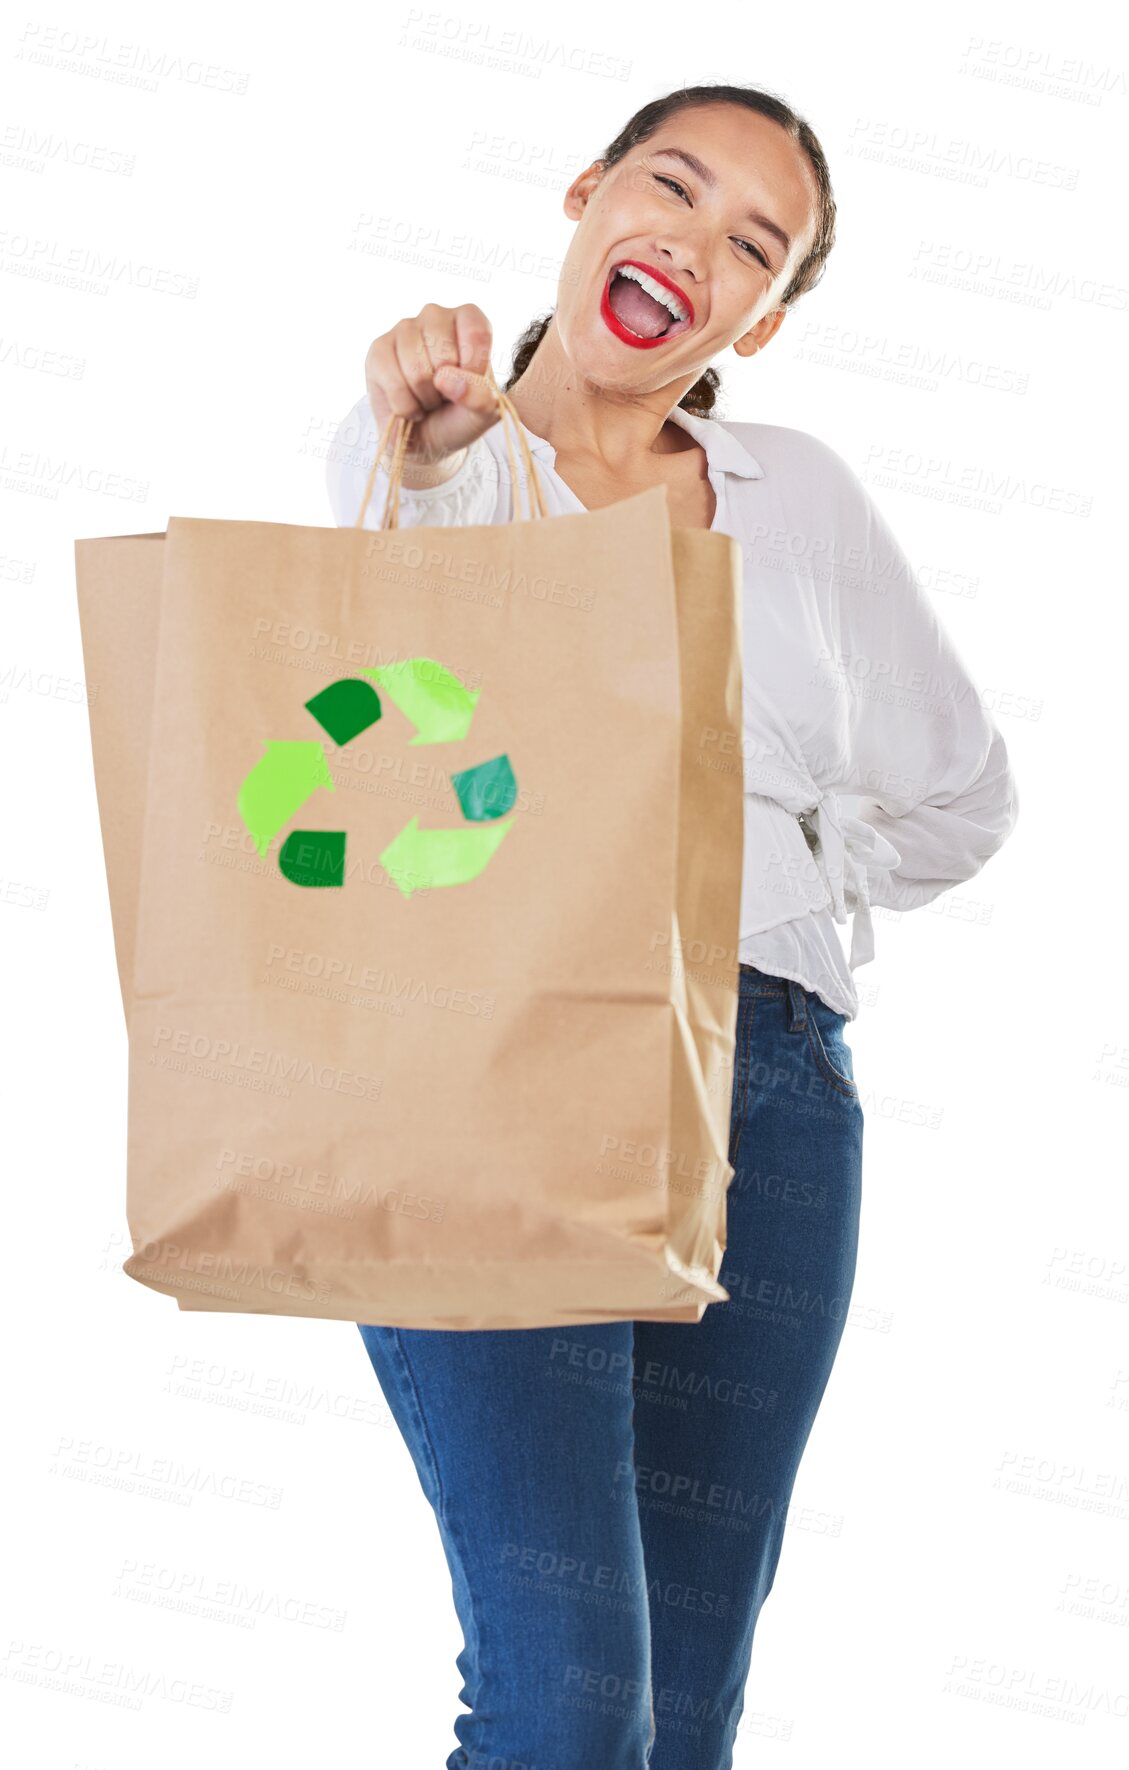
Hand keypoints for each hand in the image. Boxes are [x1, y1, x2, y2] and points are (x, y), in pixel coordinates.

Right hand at [364, 303, 500, 468]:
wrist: (425, 436)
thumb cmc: (458, 414)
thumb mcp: (484, 413)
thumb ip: (480, 397)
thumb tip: (444, 378)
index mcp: (468, 319)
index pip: (477, 333)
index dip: (474, 369)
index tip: (470, 383)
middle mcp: (435, 315)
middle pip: (444, 356)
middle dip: (446, 389)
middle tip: (444, 393)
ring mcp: (404, 328)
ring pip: (417, 370)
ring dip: (425, 399)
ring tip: (427, 398)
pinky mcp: (379, 349)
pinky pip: (394, 383)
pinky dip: (405, 407)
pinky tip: (408, 405)